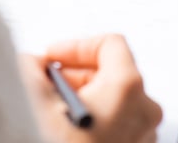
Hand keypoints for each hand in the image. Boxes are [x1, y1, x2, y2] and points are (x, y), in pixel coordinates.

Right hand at [20, 34, 161, 142]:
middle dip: (76, 76)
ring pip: (114, 103)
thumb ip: (33, 70)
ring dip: (84, 102)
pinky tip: (65, 134)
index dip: (76, 46)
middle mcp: (145, 112)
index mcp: (128, 89)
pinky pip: (118, 128)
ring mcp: (144, 139)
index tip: (52, 58)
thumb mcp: (35, 103)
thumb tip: (32, 63)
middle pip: (113, 73)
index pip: (110, 45)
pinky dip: (94, 124)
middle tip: (46, 85)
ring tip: (52, 114)